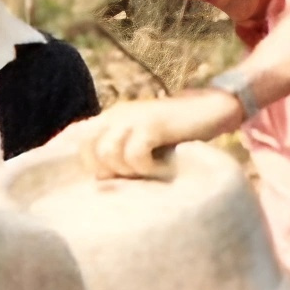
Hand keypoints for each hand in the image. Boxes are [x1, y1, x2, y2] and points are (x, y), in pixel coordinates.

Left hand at [69, 92, 243, 178]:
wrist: (212, 109)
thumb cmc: (180, 133)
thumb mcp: (145, 138)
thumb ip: (123, 150)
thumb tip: (105, 180)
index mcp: (112, 117)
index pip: (78, 136)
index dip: (77, 159)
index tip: (89, 177)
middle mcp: (117, 114)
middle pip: (88, 148)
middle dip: (105, 171)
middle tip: (132, 177)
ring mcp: (134, 117)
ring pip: (108, 153)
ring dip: (127, 171)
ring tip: (148, 172)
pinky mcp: (153, 124)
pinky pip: (135, 153)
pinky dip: (146, 168)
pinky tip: (162, 167)